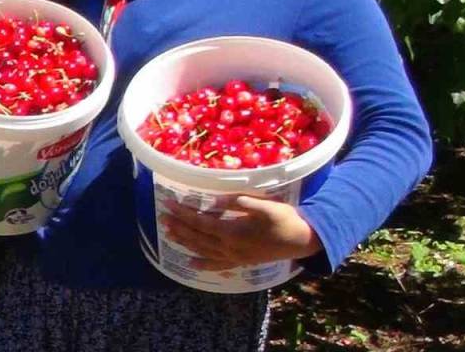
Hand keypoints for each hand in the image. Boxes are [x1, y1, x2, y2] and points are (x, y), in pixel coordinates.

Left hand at [159, 195, 322, 270]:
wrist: (303, 241)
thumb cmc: (285, 219)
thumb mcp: (266, 205)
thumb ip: (241, 202)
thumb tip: (216, 201)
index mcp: (233, 232)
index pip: (201, 222)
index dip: (183, 213)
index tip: (168, 204)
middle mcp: (230, 248)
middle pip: (198, 237)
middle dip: (179, 226)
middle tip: (162, 217)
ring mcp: (235, 257)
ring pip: (203, 250)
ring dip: (185, 242)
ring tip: (169, 234)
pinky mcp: (242, 262)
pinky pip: (218, 265)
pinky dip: (203, 264)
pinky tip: (191, 264)